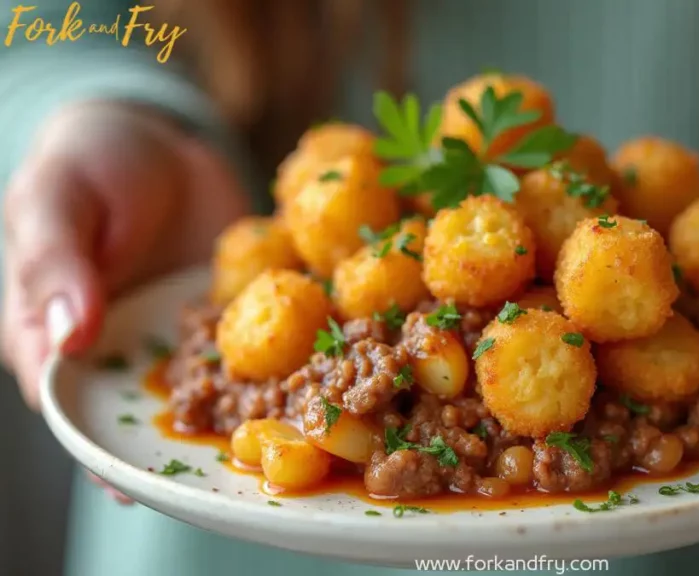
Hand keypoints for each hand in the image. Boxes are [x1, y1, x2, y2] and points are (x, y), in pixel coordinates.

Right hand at [2, 102, 247, 501]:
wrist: (160, 135)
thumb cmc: (86, 162)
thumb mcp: (54, 199)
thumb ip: (56, 262)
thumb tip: (70, 337)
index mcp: (59, 336)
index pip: (69, 407)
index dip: (97, 450)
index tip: (129, 485)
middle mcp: (125, 350)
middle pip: (146, 414)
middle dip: (185, 448)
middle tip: (224, 475)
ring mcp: (185, 336)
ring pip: (210, 391)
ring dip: (243, 416)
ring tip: (282, 449)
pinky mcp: (237, 314)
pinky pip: (259, 345)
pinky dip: (287, 363)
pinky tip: (321, 379)